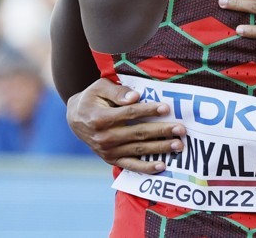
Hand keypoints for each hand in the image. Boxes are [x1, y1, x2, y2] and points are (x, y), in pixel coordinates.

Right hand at [67, 78, 184, 172]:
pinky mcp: (110, 159)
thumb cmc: (92, 98)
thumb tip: (135, 97)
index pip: (130, 114)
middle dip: (161, 131)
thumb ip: (118, 92)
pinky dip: (146, 168)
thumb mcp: (100, 88)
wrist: (75, 117)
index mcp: (100, 118)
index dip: (148, 111)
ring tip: (178, 145)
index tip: (166, 108)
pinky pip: (130, 165)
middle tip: (181, 129)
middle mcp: (104, 137)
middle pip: (138, 133)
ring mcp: (107, 151)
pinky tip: (162, 166)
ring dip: (160, 148)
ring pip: (138, 150)